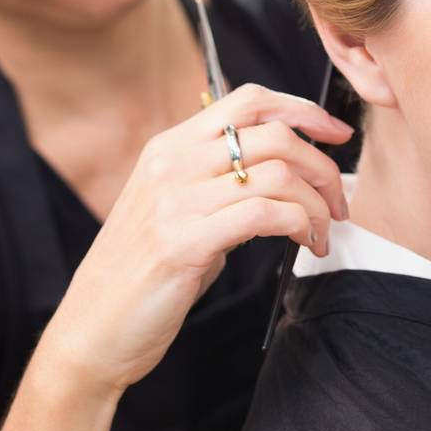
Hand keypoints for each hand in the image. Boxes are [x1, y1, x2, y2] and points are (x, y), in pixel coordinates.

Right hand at [32, 84, 353, 396]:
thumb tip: (287, 171)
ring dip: (317, 204)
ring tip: (322, 232)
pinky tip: (304, 245)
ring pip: (277, 174)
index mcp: (169, 147)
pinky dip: (299, 226)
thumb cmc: (144, 272)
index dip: (303, 110)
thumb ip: (220, 182)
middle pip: (274, 135)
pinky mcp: (183, 244)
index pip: (248, 100)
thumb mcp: (178, 209)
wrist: (91, 330)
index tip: (338, 135)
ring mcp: (174, 202)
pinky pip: (262, 215)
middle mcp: (170, 165)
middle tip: (338, 201)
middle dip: (323, 166)